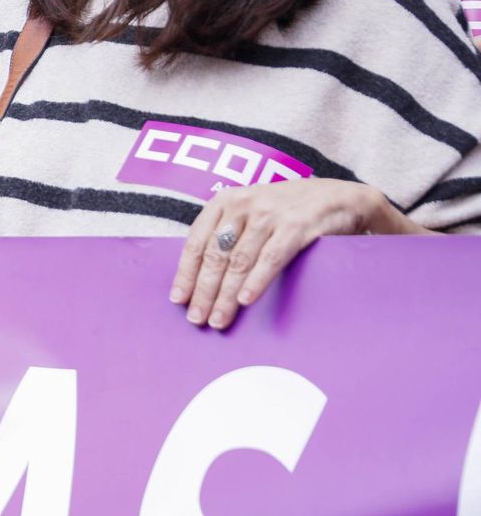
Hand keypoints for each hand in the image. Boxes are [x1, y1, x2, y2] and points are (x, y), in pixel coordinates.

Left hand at [170, 179, 409, 329]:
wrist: (338, 197)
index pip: (196, 241)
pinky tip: (246, 301)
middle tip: (196, 318)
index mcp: (225, 201)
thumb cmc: (286, 210)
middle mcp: (243, 204)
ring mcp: (269, 214)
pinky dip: (256, 281)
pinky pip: (271, 258)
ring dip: (226, 294)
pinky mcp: (296, 226)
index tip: (178, 300)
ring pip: (239, 260)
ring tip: (219, 318)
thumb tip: (199, 277)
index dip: (186, 273)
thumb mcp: (250, 212)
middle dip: (204, 290)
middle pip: (216, 255)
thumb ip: (227, 234)